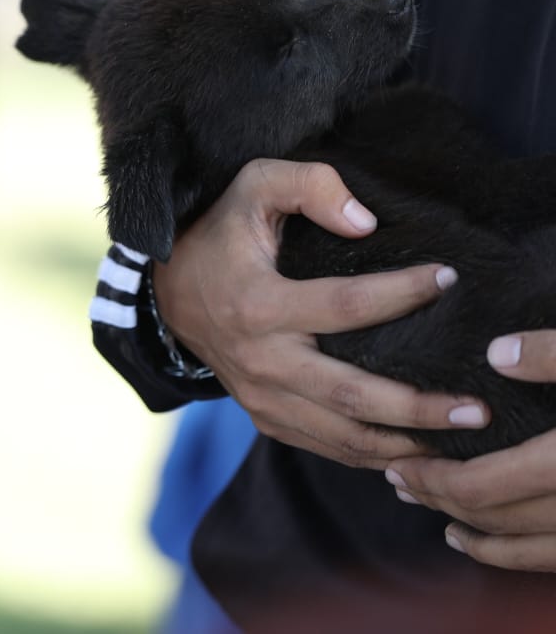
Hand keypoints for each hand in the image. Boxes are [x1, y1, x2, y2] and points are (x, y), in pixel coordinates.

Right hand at [154, 158, 486, 467]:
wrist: (167, 292)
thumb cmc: (220, 233)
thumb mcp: (253, 187)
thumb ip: (308, 187)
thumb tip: (366, 223)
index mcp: (258, 304)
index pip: (344, 305)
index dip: (401, 294)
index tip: (447, 280)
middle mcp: (260, 359)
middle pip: (350, 392)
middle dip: (417, 406)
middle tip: (474, 409)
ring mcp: (261, 395)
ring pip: (340, 433)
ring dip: (402, 442)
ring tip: (457, 440)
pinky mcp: (264, 416)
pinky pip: (323, 446)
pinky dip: (370, 456)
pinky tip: (411, 451)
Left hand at [386, 330, 555, 570]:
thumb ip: (552, 357)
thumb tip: (496, 353)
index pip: (479, 485)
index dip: (432, 477)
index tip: (397, 464)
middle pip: (489, 514)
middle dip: (438, 497)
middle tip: (398, 478)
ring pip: (517, 545)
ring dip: (467, 527)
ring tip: (428, 505)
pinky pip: (546, 558)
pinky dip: (507, 554)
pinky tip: (473, 541)